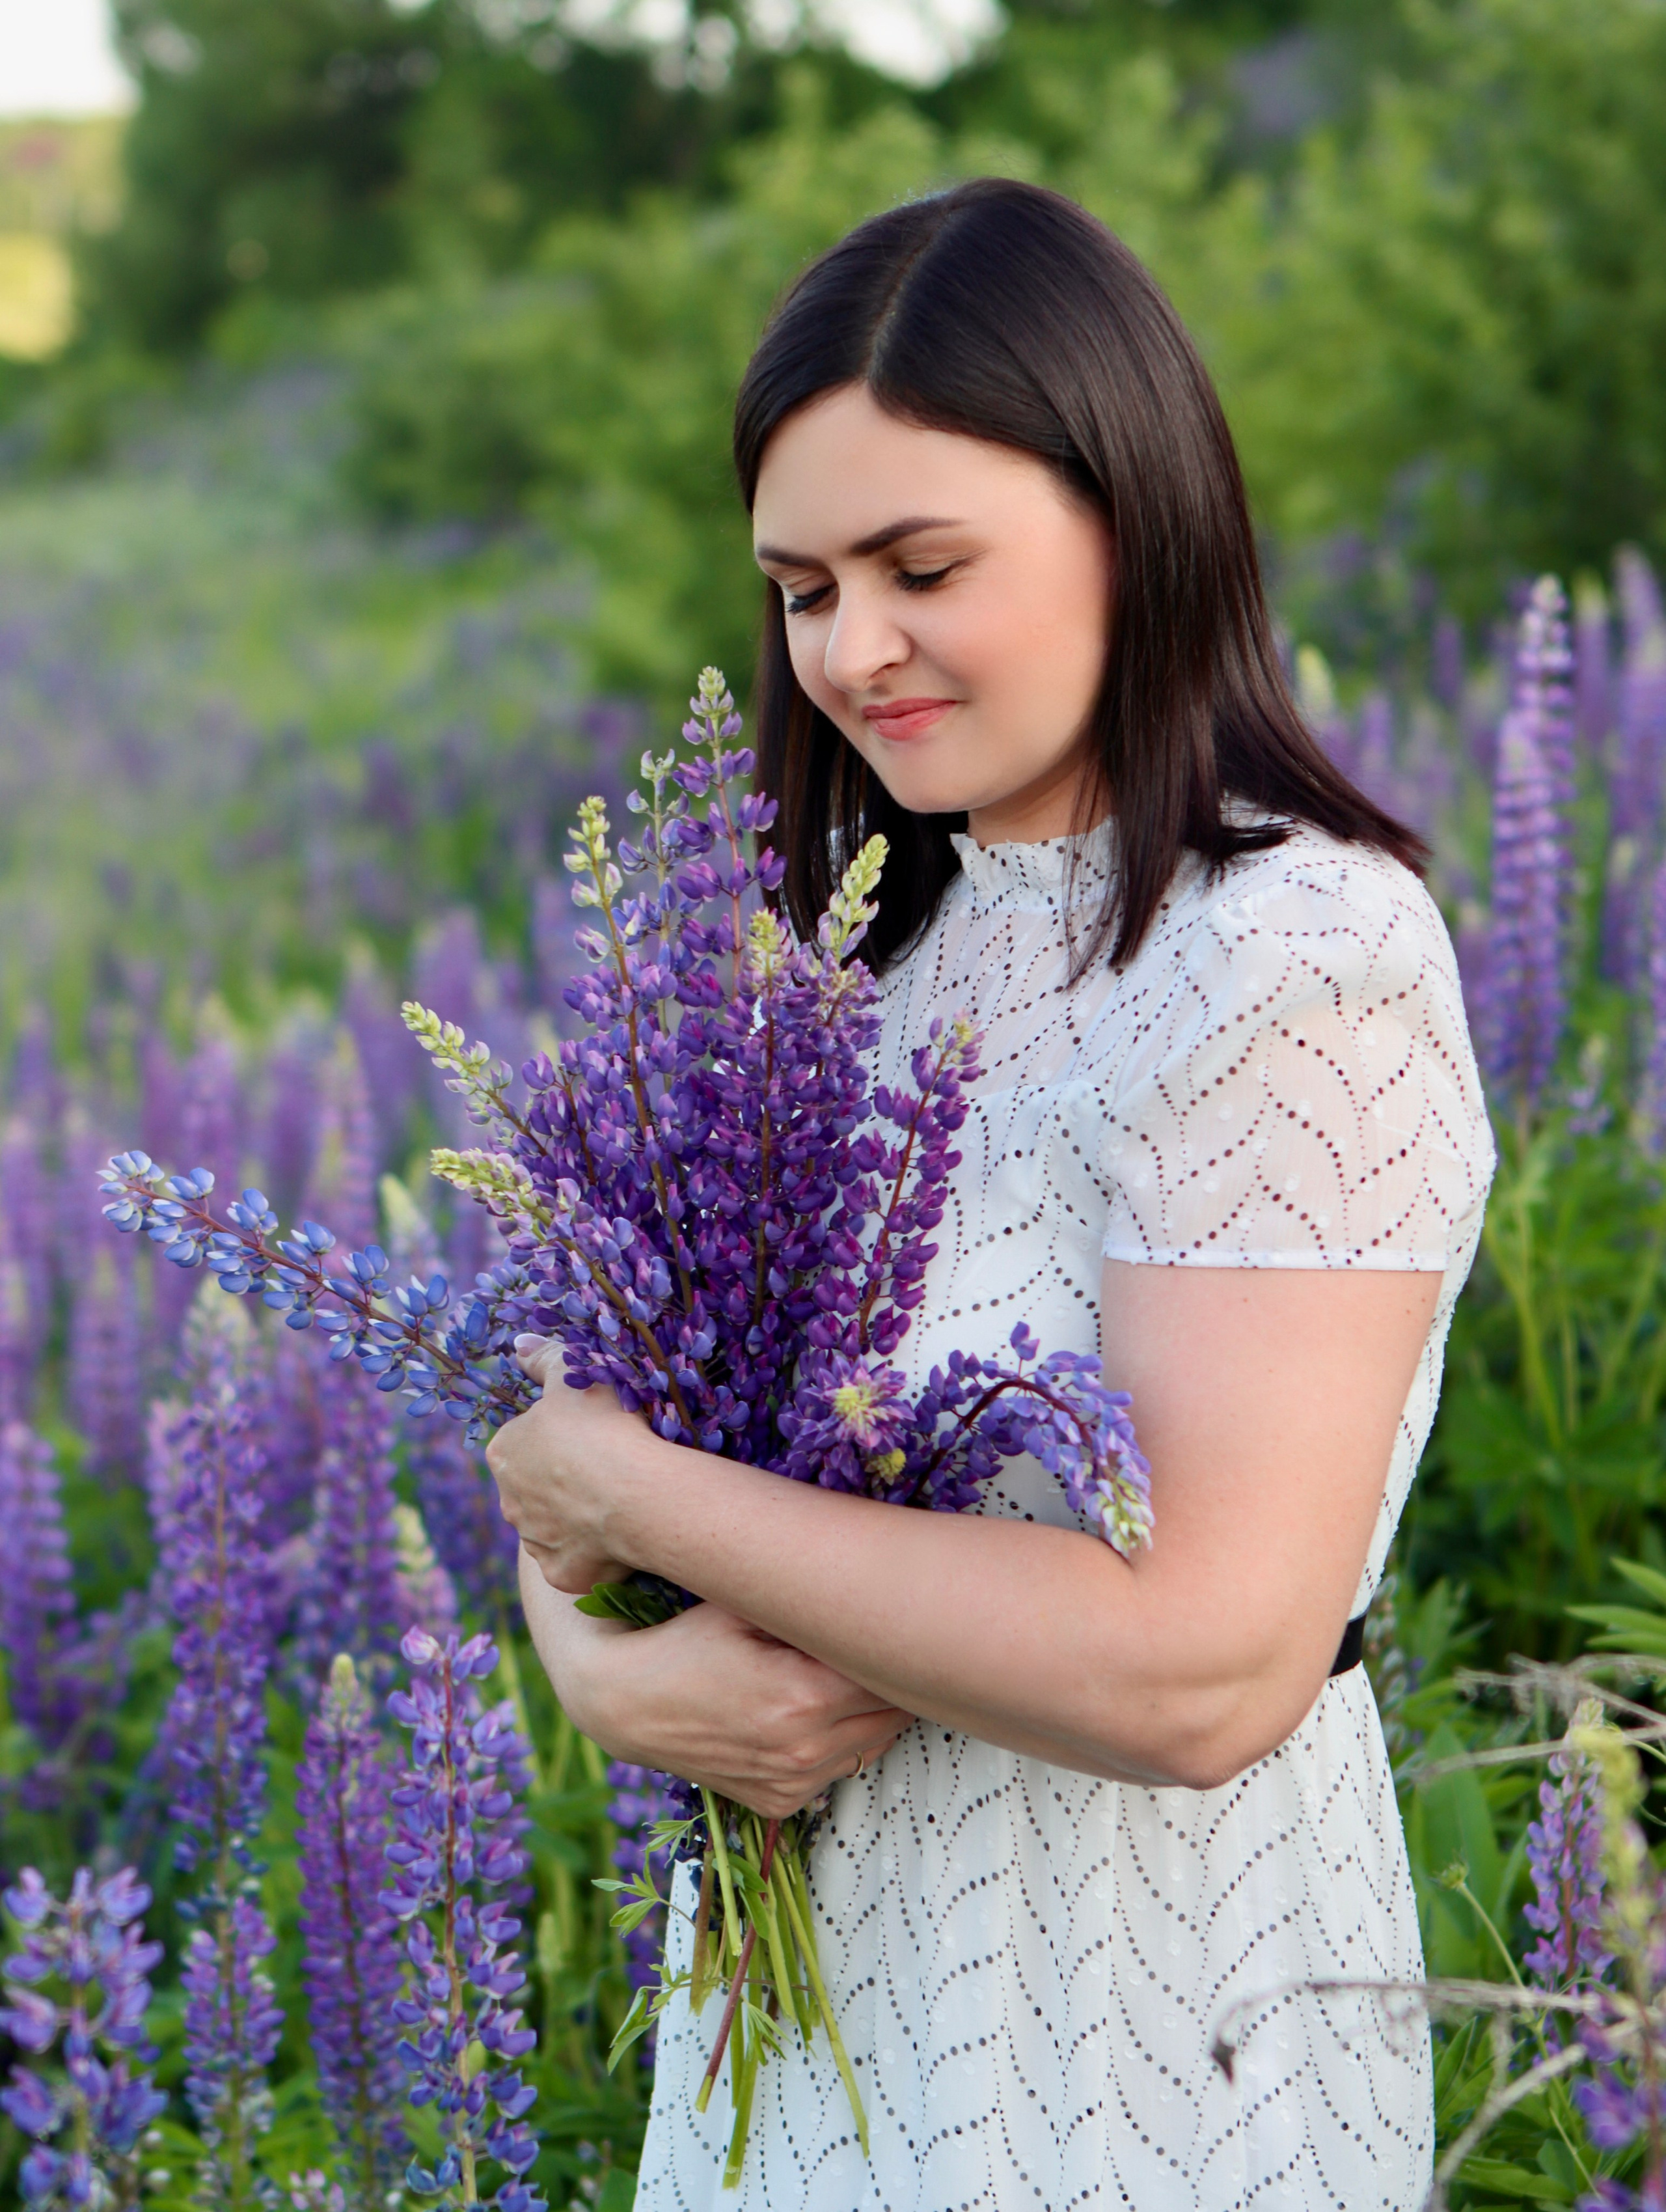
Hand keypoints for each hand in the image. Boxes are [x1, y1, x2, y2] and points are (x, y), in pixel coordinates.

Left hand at [485, 1339, 642, 1592]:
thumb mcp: (576, 1374)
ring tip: (617, 1497)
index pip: (526, 1440)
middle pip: (536, 1485)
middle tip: (606, 1463)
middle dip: (563, 1477)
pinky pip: (575, 1560)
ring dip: (576, 1514)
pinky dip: (593, 1550)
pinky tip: (617, 1532)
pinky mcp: (563, 1574)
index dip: (560, 1434)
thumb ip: (545, 1357)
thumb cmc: (604, 1427)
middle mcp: (509, 1501)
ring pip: (553, 1524)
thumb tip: (519, 1344)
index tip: (591, 1432)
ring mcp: (535, 1542)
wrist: (635, 1493)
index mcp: (504, 1452)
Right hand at [522, 1558, 914, 1819]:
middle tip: (877, 1644)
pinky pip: (837, 1771)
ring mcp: (792, 1783)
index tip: (893, 1620)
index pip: (891, 1674)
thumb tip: (871, 1585)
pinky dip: (837, 1744)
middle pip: (892, 1714)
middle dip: (890, 1679)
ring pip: (872, 1745)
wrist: (625, 1704)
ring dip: (869, 1713)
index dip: (894, 1643)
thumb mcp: (744, 1607)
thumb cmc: (685, 1642)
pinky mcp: (778, 1803)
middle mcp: (804, 1750)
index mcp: (805, 1697)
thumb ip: (808, 1602)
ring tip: (843, 1675)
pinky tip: (810, 1713)